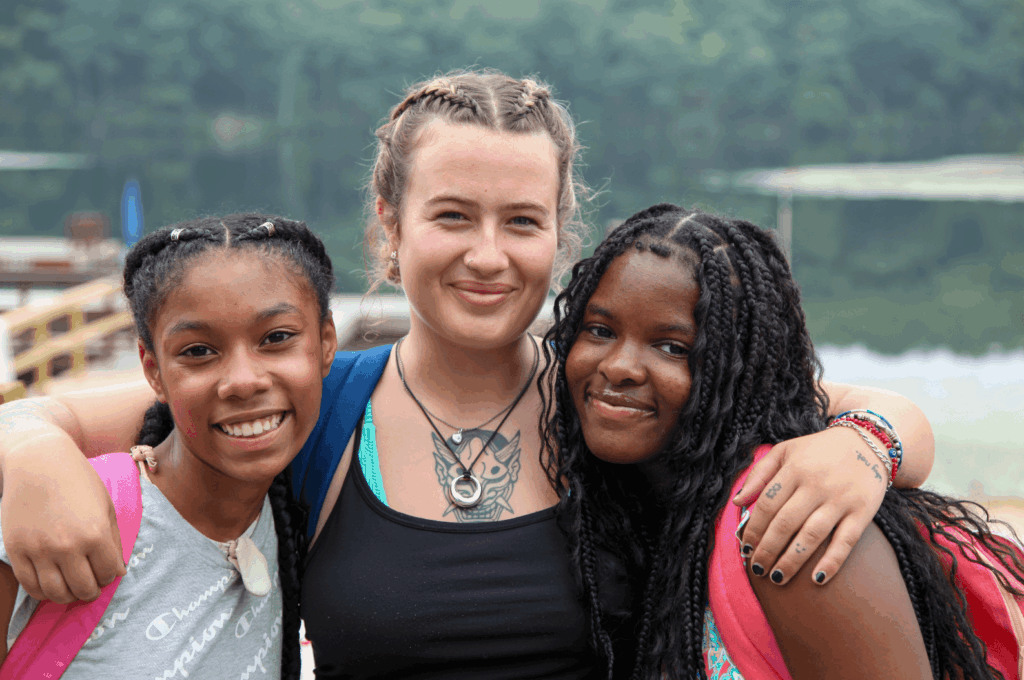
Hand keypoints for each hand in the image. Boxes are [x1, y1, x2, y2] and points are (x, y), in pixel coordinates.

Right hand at [1, 440, 124, 602]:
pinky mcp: (16, 551)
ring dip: (68, 597)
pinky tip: (52, 585)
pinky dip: (43, 593)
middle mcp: (67, 546)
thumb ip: (114, 541)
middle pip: (84, 588)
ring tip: (73, 588)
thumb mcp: (106, 507)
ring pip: (56, 593)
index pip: (109, 573)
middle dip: (92, 590)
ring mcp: (39, 550)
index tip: (108, 572)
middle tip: (91, 584)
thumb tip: (118, 572)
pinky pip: (30, 586)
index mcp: (95, 534)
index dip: (111, 576)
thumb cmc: (78, 481)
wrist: (38, 462)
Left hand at [732, 427, 886, 585]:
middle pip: (785, 523)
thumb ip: (759, 474)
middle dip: (767, 549)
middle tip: (756, 568)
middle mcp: (816, 485)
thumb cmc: (818, 450)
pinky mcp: (862, 512)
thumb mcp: (785, 451)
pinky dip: (832, 562)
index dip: (753, 528)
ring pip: (811, 535)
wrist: (867, 441)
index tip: (745, 546)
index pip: (767, 504)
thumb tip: (736, 502)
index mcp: (794, 469)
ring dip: (791, 561)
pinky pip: (845, 541)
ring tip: (776, 578)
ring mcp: (840, 499)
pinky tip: (817, 579)